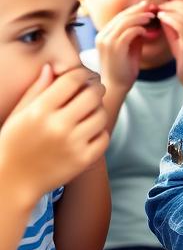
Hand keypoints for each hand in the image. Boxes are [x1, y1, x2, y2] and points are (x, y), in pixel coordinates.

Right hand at [0, 65, 107, 210]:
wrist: (12, 183)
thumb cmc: (14, 144)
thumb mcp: (19, 114)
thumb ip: (37, 89)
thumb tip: (52, 67)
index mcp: (40, 111)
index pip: (73, 80)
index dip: (83, 74)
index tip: (85, 76)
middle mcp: (57, 126)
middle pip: (93, 94)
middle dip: (95, 89)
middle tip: (92, 92)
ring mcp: (72, 144)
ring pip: (101, 114)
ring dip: (97, 111)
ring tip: (87, 114)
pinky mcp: (82, 160)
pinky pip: (104, 137)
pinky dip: (99, 133)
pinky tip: (87, 133)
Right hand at [95, 1, 150, 93]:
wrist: (116, 86)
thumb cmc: (124, 67)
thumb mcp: (129, 46)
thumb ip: (133, 33)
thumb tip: (145, 20)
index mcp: (104, 34)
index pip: (119, 16)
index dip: (134, 9)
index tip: (148, 6)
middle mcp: (102, 36)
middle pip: (122, 16)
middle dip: (139, 10)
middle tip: (153, 6)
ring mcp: (106, 42)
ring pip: (125, 22)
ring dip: (140, 17)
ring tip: (152, 17)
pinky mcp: (114, 48)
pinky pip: (128, 32)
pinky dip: (139, 29)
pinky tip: (146, 30)